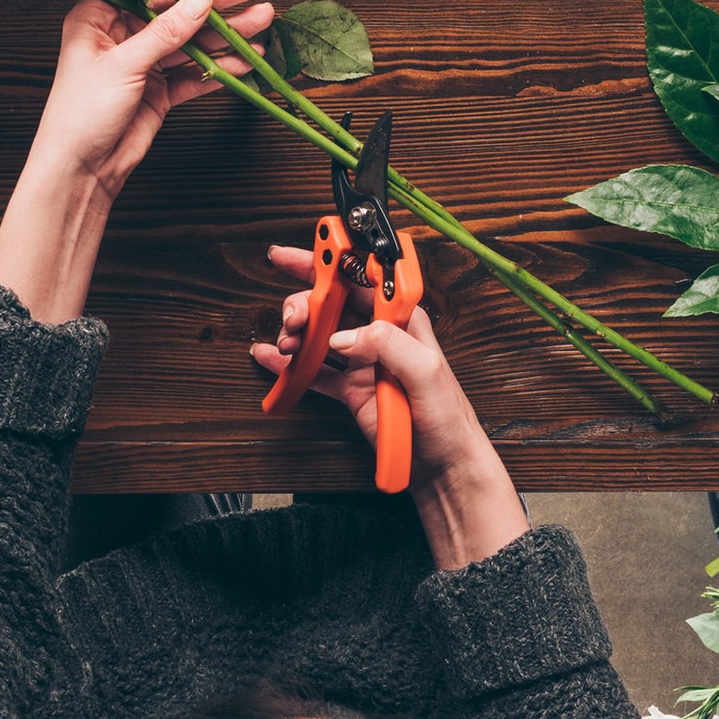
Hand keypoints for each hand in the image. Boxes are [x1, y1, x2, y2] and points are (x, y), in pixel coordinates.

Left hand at [26, 0, 274, 202]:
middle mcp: (120, 34)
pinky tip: (244, 61)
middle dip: (212, 0)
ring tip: (260, 24)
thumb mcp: (124, 65)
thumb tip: (201, 0)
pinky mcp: (158, 90)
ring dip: (224, 34)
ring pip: (189, 39)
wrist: (79, 172)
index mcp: (97, 16)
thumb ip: (166, 32)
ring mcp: (142, 61)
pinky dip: (219, 68)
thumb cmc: (80, 114)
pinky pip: (194, 72)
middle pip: (172, 7)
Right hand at [251, 247, 529, 568]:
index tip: (308, 252)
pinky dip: (291, 364)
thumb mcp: (426, 374)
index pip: (364, 279)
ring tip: (283, 341)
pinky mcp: (350, 389)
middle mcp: (379, 334)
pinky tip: (270, 357)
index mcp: (402, 319)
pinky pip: (314, 370)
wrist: (443, 466)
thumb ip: (388, 345)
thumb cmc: (448, 418)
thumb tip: (345, 335)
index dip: (335, 261)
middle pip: (333, 303)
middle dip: (306, 302)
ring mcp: (362, 361)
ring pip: (320, 334)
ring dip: (297, 332)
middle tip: (291, 316)